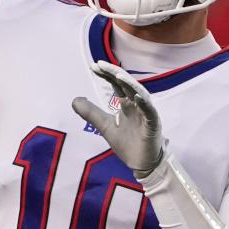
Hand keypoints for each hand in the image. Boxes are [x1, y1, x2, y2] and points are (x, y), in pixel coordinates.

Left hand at [72, 61, 164, 176]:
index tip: (93, 66)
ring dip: (130, 84)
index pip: (116, 84)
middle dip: (115, 73)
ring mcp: (146, 114)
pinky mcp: (153, 125)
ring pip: (140, 94)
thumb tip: (75, 99)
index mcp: (126, 104)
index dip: (106, 75)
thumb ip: (91, 113)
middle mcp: (137, 105)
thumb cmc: (127, 143)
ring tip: (118, 75)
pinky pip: (150, 112)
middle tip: (101, 64)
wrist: (140, 164)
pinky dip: (144, 103)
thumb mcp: (104, 126)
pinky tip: (136, 96)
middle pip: (127, 85)